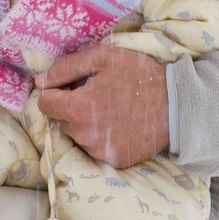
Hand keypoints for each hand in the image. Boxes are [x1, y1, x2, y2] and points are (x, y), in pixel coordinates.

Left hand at [37, 45, 168, 167]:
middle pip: (61, 119)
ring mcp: (99, 152)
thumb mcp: (102, 58)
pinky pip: (95, 147)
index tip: (72, 85)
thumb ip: (66, 67)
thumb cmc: (139, 76)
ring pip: (77, 134)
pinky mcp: (114, 161)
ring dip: (85, 122)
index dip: (56, 90)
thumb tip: (40, 81)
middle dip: (72, 105)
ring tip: (111, 108)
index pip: (44, 103)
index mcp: (77, 109)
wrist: (177, 105)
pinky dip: (101, 136)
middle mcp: (84, 136)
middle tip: (97, 93)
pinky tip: (119, 123)